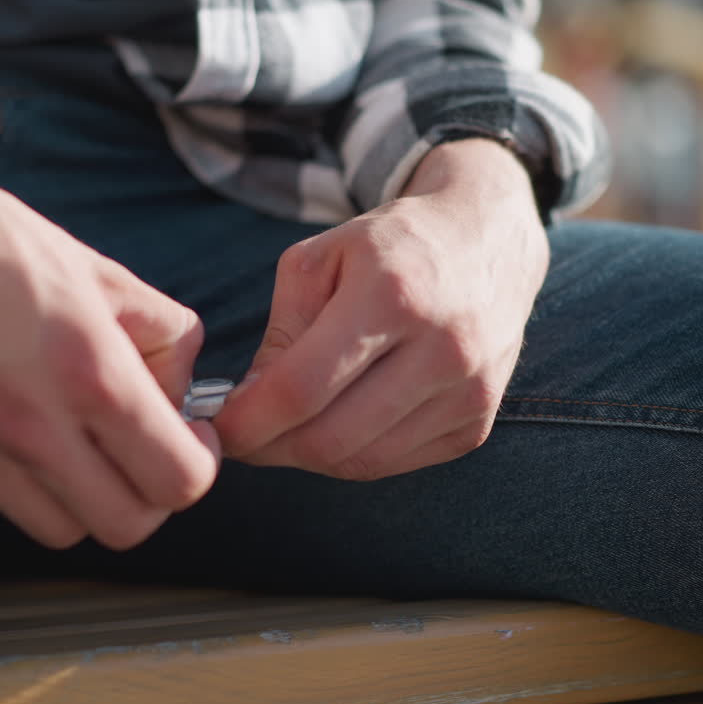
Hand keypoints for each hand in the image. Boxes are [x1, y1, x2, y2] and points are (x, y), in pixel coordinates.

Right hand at [0, 183, 220, 549]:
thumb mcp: (100, 271)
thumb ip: (163, 336)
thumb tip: (182, 392)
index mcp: (89, 372)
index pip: (179, 480)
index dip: (198, 464)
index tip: (189, 436)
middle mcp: (34, 426)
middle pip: (129, 527)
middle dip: (152, 494)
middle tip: (147, 447)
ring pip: (68, 532)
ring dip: (92, 499)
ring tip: (88, 441)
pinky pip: (12, 504)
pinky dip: (38, 485)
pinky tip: (35, 428)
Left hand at [214, 140, 547, 479]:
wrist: (486, 240)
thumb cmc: (388, 248)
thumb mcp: (319, 260)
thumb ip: (280, 335)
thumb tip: (248, 408)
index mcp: (392, 294)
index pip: (302, 388)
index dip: (248, 421)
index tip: (217, 428)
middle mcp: (443, 348)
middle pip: (331, 438)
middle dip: (271, 447)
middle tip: (244, 437)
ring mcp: (468, 392)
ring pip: (361, 462)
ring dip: (308, 456)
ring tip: (286, 427)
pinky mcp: (476, 423)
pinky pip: (394, 463)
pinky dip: (352, 455)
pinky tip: (337, 423)